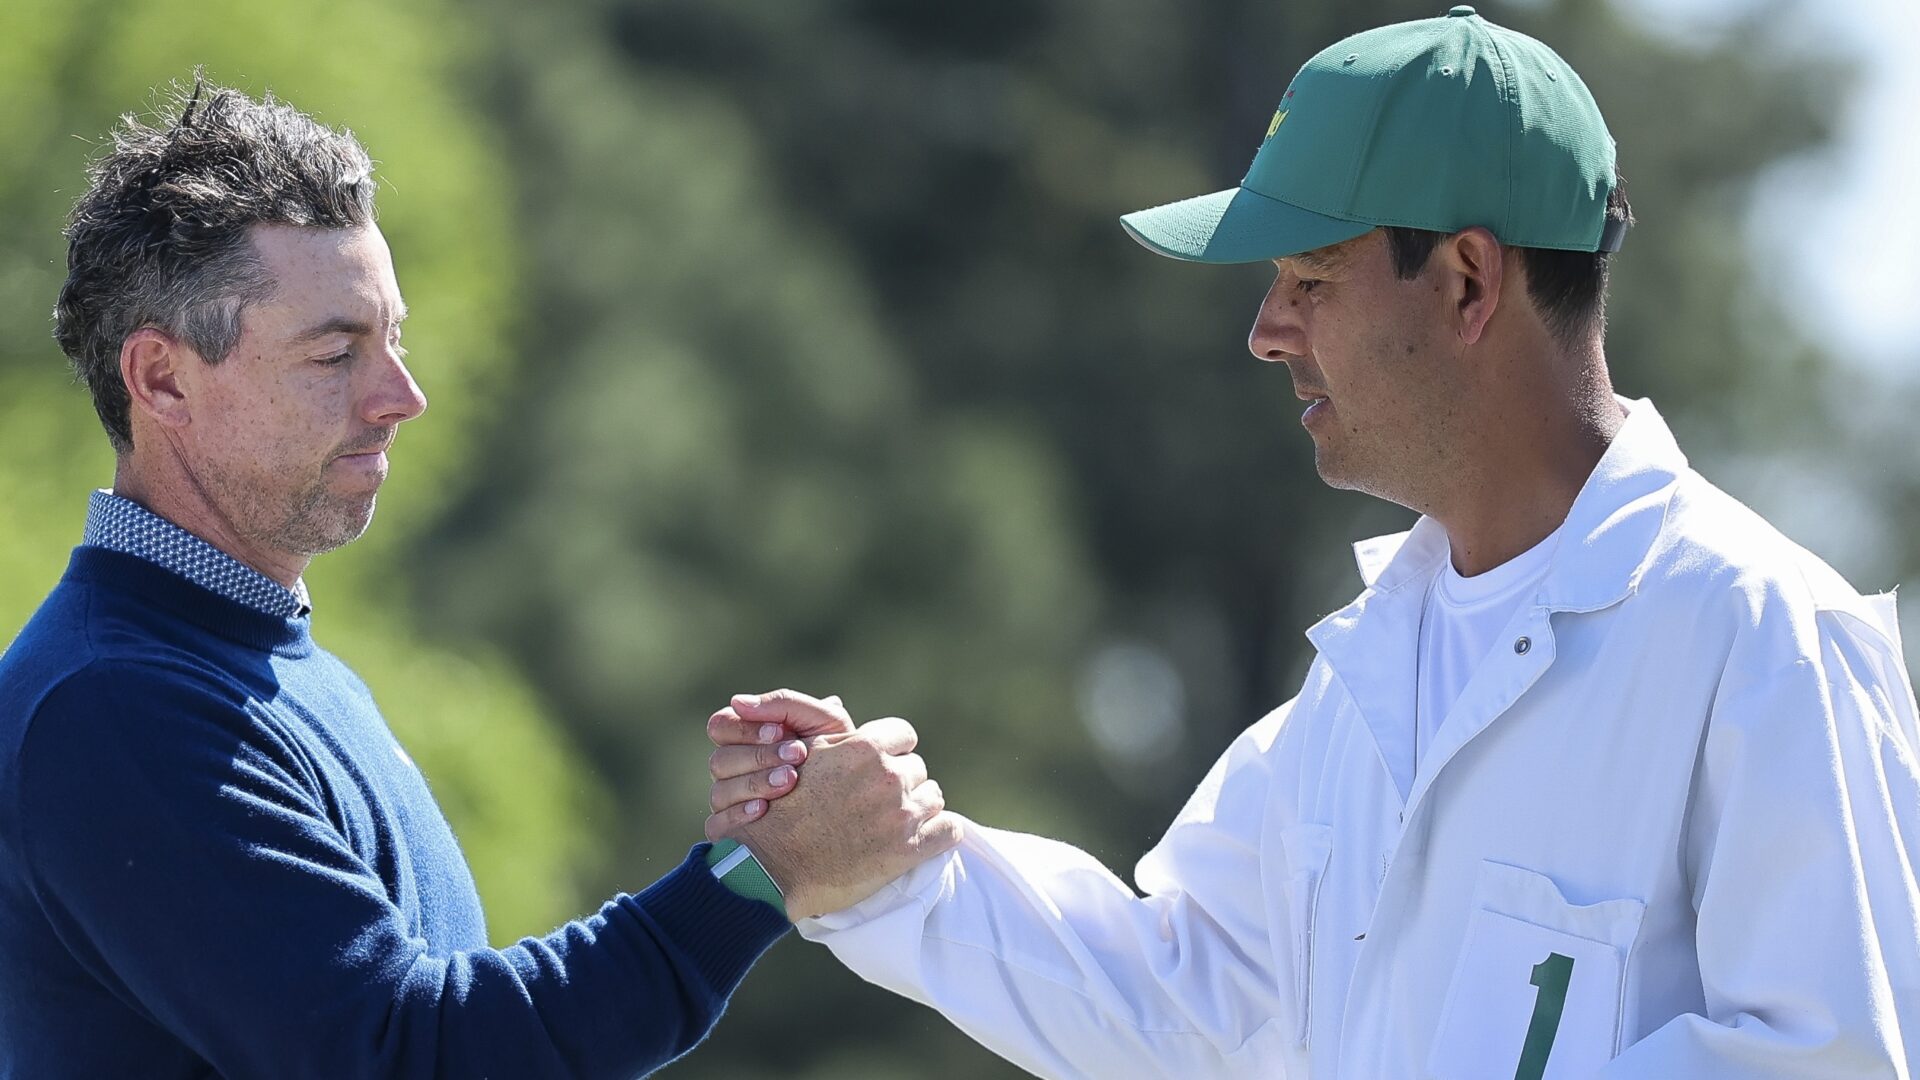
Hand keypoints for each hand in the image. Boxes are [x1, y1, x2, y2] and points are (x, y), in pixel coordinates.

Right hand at [705, 689, 858, 830]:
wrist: (859, 800)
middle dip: (759, 757)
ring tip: (791, 781)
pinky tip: (764, 810)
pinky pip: (718, 826)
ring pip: (719, 792)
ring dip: (755, 783)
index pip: (721, 727)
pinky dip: (739, 816)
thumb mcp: (821, 722)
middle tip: (797, 756)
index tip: (779, 732)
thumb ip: (785, 704)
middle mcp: (732, 770)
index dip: (745, 729)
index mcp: (745, 738)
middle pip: (720, 760)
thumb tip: (738, 701)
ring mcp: (730, 803)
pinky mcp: (732, 833)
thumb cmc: (837, 753)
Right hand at [705, 692, 960, 919]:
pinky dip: (939, 833)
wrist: (771, 868)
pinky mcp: (910, 850)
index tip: (879, 767)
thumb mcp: (799, 755)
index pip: (904, 735)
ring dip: (916, 808)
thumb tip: (840, 703)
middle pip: (916, 769)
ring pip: (933, 798)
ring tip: (889, 823)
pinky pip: (948, 830)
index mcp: (864, 747)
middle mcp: (888, 776)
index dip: (892, 751)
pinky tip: (921, 838)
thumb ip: (830, 731)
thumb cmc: (779, 809)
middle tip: (875, 802)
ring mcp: (902, 813)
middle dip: (900, 783)